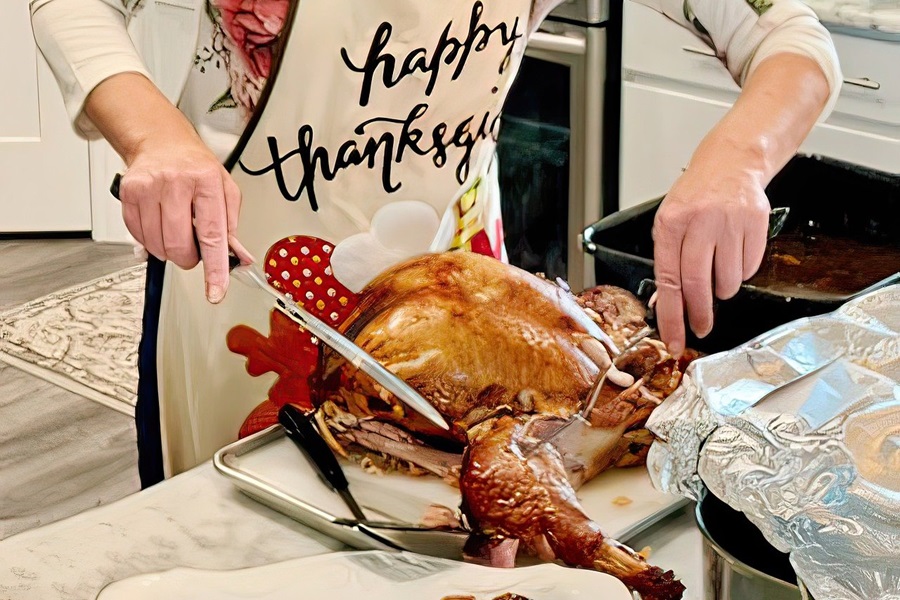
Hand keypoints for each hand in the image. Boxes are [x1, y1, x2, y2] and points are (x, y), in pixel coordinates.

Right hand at [119, 138, 253, 302]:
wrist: (162, 141)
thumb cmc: (196, 167)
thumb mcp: (225, 190)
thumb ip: (232, 227)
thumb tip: (240, 258)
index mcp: (207, 181)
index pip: (213, 235)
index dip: (215, 268)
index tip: (216, 291)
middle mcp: (176, 182)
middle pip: (180, 245)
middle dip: (188, 258)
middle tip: (192, 247)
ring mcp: (149, 187)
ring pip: (157, 245)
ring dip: (168, 250)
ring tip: (175, 231)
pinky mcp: (128, 193)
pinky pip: (138, 236)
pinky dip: (149, 240)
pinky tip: (158, 225)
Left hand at [652, 166, 769, 354]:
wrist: (731, 162)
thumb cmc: (696, 196)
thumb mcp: (670, 221)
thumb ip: (667, 259)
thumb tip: (665, 303)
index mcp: (671, 223)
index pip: (668, 280)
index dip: (672, 315)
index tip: (674, 339)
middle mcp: (700, 221)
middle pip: (699, 284)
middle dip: (700, 315)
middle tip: (701, 327)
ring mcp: (730, 221)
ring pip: (728, 280)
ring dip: (722, 288)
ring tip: (718, 269)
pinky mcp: (756, 222)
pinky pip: (749, 267)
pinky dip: (741, 271)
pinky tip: (734, 252)